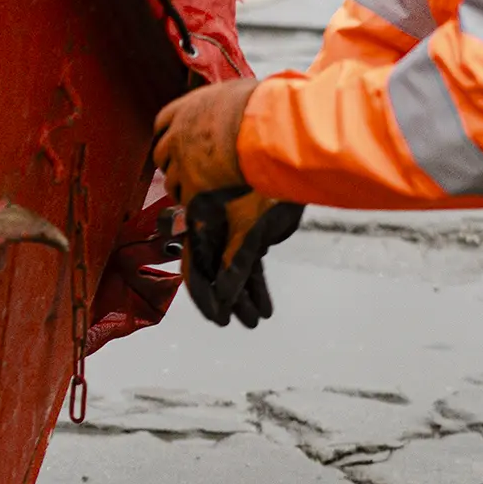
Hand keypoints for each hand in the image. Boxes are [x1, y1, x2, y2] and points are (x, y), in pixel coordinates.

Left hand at [152, 79, 259, 204]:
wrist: (262, 129)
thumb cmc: (254, 106)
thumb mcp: (231, 91)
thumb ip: (221, 102)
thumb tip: (232, 104)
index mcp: (184, 110)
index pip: (162, 124)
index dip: (168, 134)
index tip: (174, 141)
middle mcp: (177, 136)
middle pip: (161, 154)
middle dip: (170, 162)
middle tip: (184, 168)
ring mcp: (183, 163)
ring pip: (170, 181)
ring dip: (180, 186)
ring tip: (195, 191)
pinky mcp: (195, 186)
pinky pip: (187, 200)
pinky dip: (195, 204)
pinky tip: (205, 204)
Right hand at [180, 187, 303, 328]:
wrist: (286, 160)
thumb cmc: (264, 188)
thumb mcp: (250, 229)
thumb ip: (234, 262)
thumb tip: (223, 295)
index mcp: (204, 226)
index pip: (196, 268)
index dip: (203, 296)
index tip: (217, 318)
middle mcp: (215, 230)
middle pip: (215, 274)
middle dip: (227, 302)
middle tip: (238, 322)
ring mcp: (234, 231)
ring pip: (234, 272)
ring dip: (244, 297)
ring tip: (257, 319)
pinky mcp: (253, 232)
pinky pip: (251, 264)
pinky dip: (257, 285)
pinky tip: (266, 306)